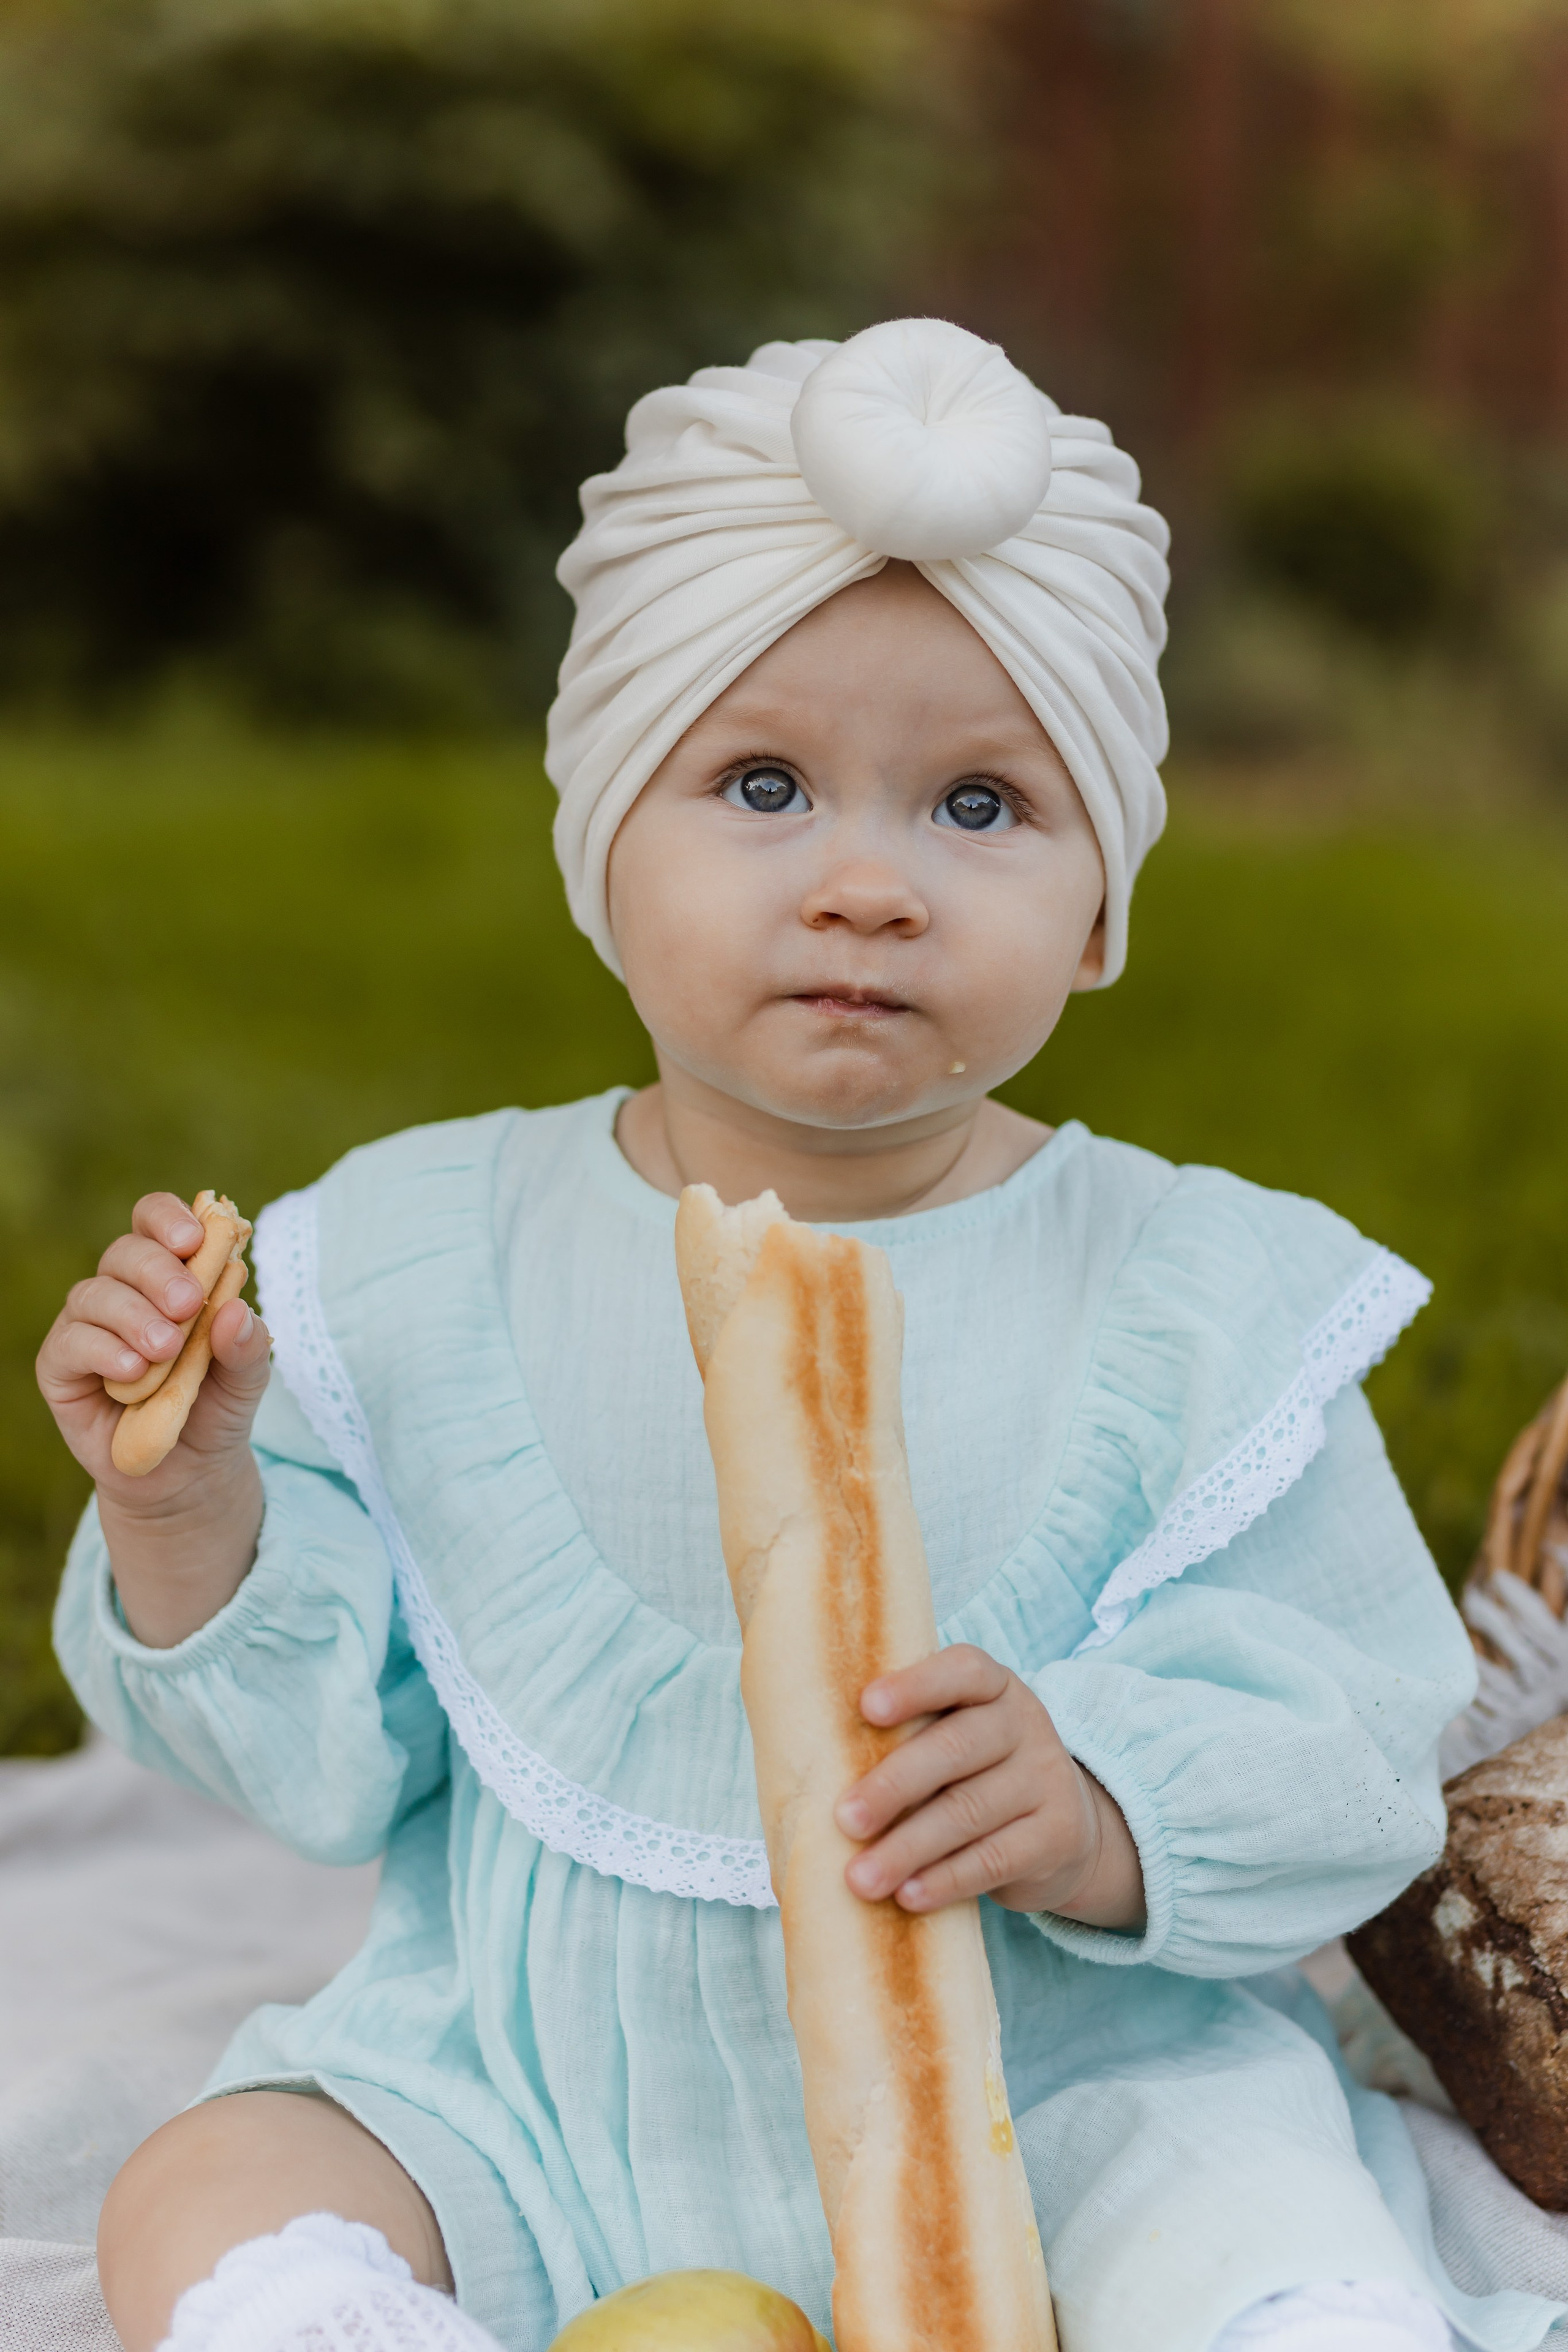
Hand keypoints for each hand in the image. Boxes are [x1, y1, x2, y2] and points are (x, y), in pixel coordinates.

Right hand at [36, 1191, 271, 1644]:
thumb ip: (248, 1345)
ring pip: (94, 1294)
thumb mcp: (247, 1379)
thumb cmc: (216, 1407)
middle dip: (158, 1272)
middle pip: (125, 1252)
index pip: (155, 1222)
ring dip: (132, 1315)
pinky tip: (133, 1371)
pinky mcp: (62, 1367)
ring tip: (165, 1349)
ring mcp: (88, 1326)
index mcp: (168, 1275)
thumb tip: (237, 1309)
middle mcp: (123, 1291)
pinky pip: (70, 1343)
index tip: (195, 1238)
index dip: (169, 1218)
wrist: (189, 1474)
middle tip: (187, 1304)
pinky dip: (102, 1351)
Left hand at [833, 1644, 1145, 1928]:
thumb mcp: (954, 1739)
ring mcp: (1046, 1779)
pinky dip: (946, 1880)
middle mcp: (1025, 1723)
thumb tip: (805, 1772)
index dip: (914, 1685)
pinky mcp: (1056, 1837)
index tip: (865, 1706)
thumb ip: (905, 1738)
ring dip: (908, 1848)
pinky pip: (994, 1859)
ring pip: (970, 1811)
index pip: (961, 1670)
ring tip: (860, 1879)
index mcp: (993, 1686)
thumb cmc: (976, 1775)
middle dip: (893, 1784)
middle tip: (843, 1820)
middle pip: (957, 1747)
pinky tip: (908, 1896)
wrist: (1067, 1828)